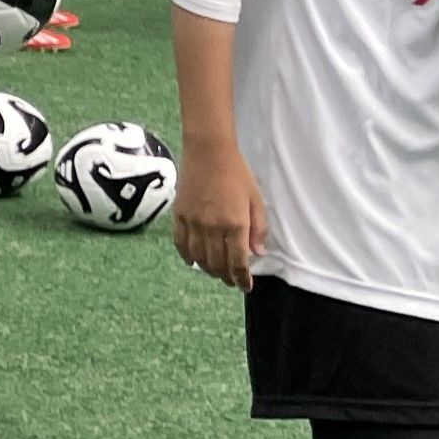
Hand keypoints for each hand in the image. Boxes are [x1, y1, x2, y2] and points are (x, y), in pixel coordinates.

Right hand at [173, 139, 266, 290]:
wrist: (208, 152)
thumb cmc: (237, 173)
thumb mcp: (256, 200)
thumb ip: (258, 228)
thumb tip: (257, 253)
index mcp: (235, 223)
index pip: (238, 261)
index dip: (242, 278)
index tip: (245, 286)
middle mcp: (213, 227)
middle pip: (217, 263)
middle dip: (226, 276)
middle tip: (231, 281)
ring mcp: (193, 222)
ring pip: (199, 257)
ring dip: (208, 269)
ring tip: (215, 272)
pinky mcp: (179, 216)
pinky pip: (181, 243)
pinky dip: (187, 256)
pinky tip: (193, 261)